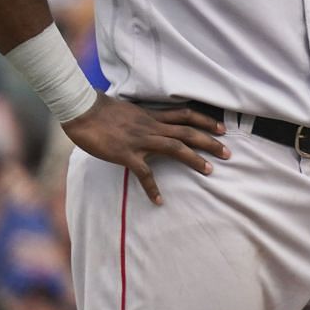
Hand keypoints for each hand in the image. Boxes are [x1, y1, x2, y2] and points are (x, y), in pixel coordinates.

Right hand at [61, 96, 229, 205]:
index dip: (205, 120)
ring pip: (176, 148)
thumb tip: (148, 122)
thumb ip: (142, 117)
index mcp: (152, 116)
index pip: (185, 115)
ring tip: (210, 171)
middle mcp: (152, 126)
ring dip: (194, 159)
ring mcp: (141, 140)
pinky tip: (159, 200)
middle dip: (210, 142)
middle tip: (228, 153)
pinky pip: (144, 173)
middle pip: (188, 132)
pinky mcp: (126, 154)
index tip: (222, 128)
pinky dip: (152, 188)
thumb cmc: (100, 109)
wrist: (81, 109)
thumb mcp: (129, 110)